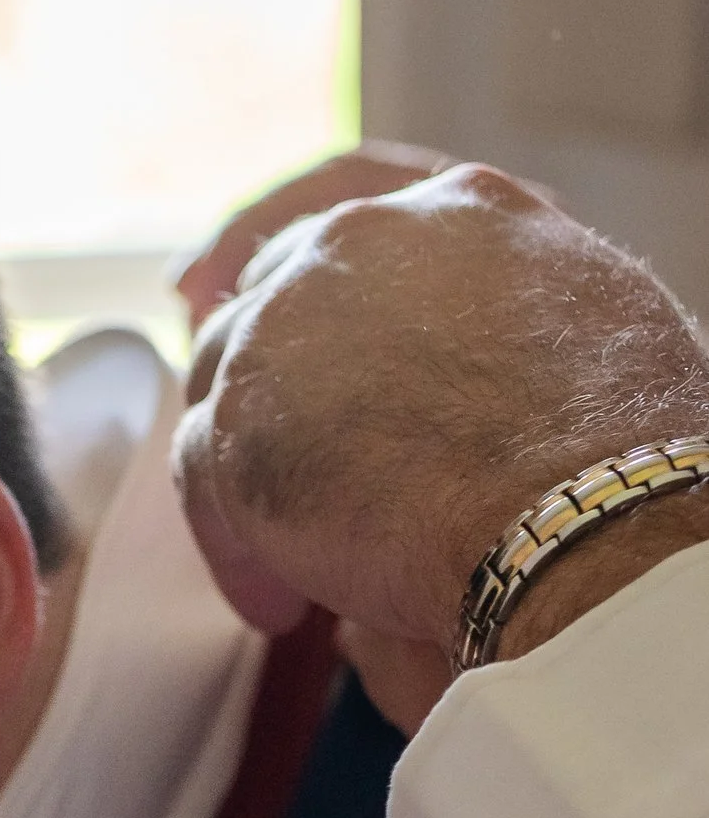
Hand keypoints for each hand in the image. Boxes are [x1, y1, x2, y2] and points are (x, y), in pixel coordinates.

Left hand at [174, 163, 708, 652]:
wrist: (574, 517)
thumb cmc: (615, 450)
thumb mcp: (584, 330)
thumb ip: (500, 319)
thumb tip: (456, 379)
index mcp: (459, 209)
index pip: (352, 216)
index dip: (309, 275)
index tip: (266, 306)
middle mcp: (361, 241)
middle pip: (267, 295)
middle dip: (263, 380)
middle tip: (275, 464)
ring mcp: (287, 323)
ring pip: (223, 387)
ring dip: (247, 473)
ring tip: (296, 560)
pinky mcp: (238, 420)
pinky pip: (201, 477)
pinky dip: (235, 549)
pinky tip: (282, 608)